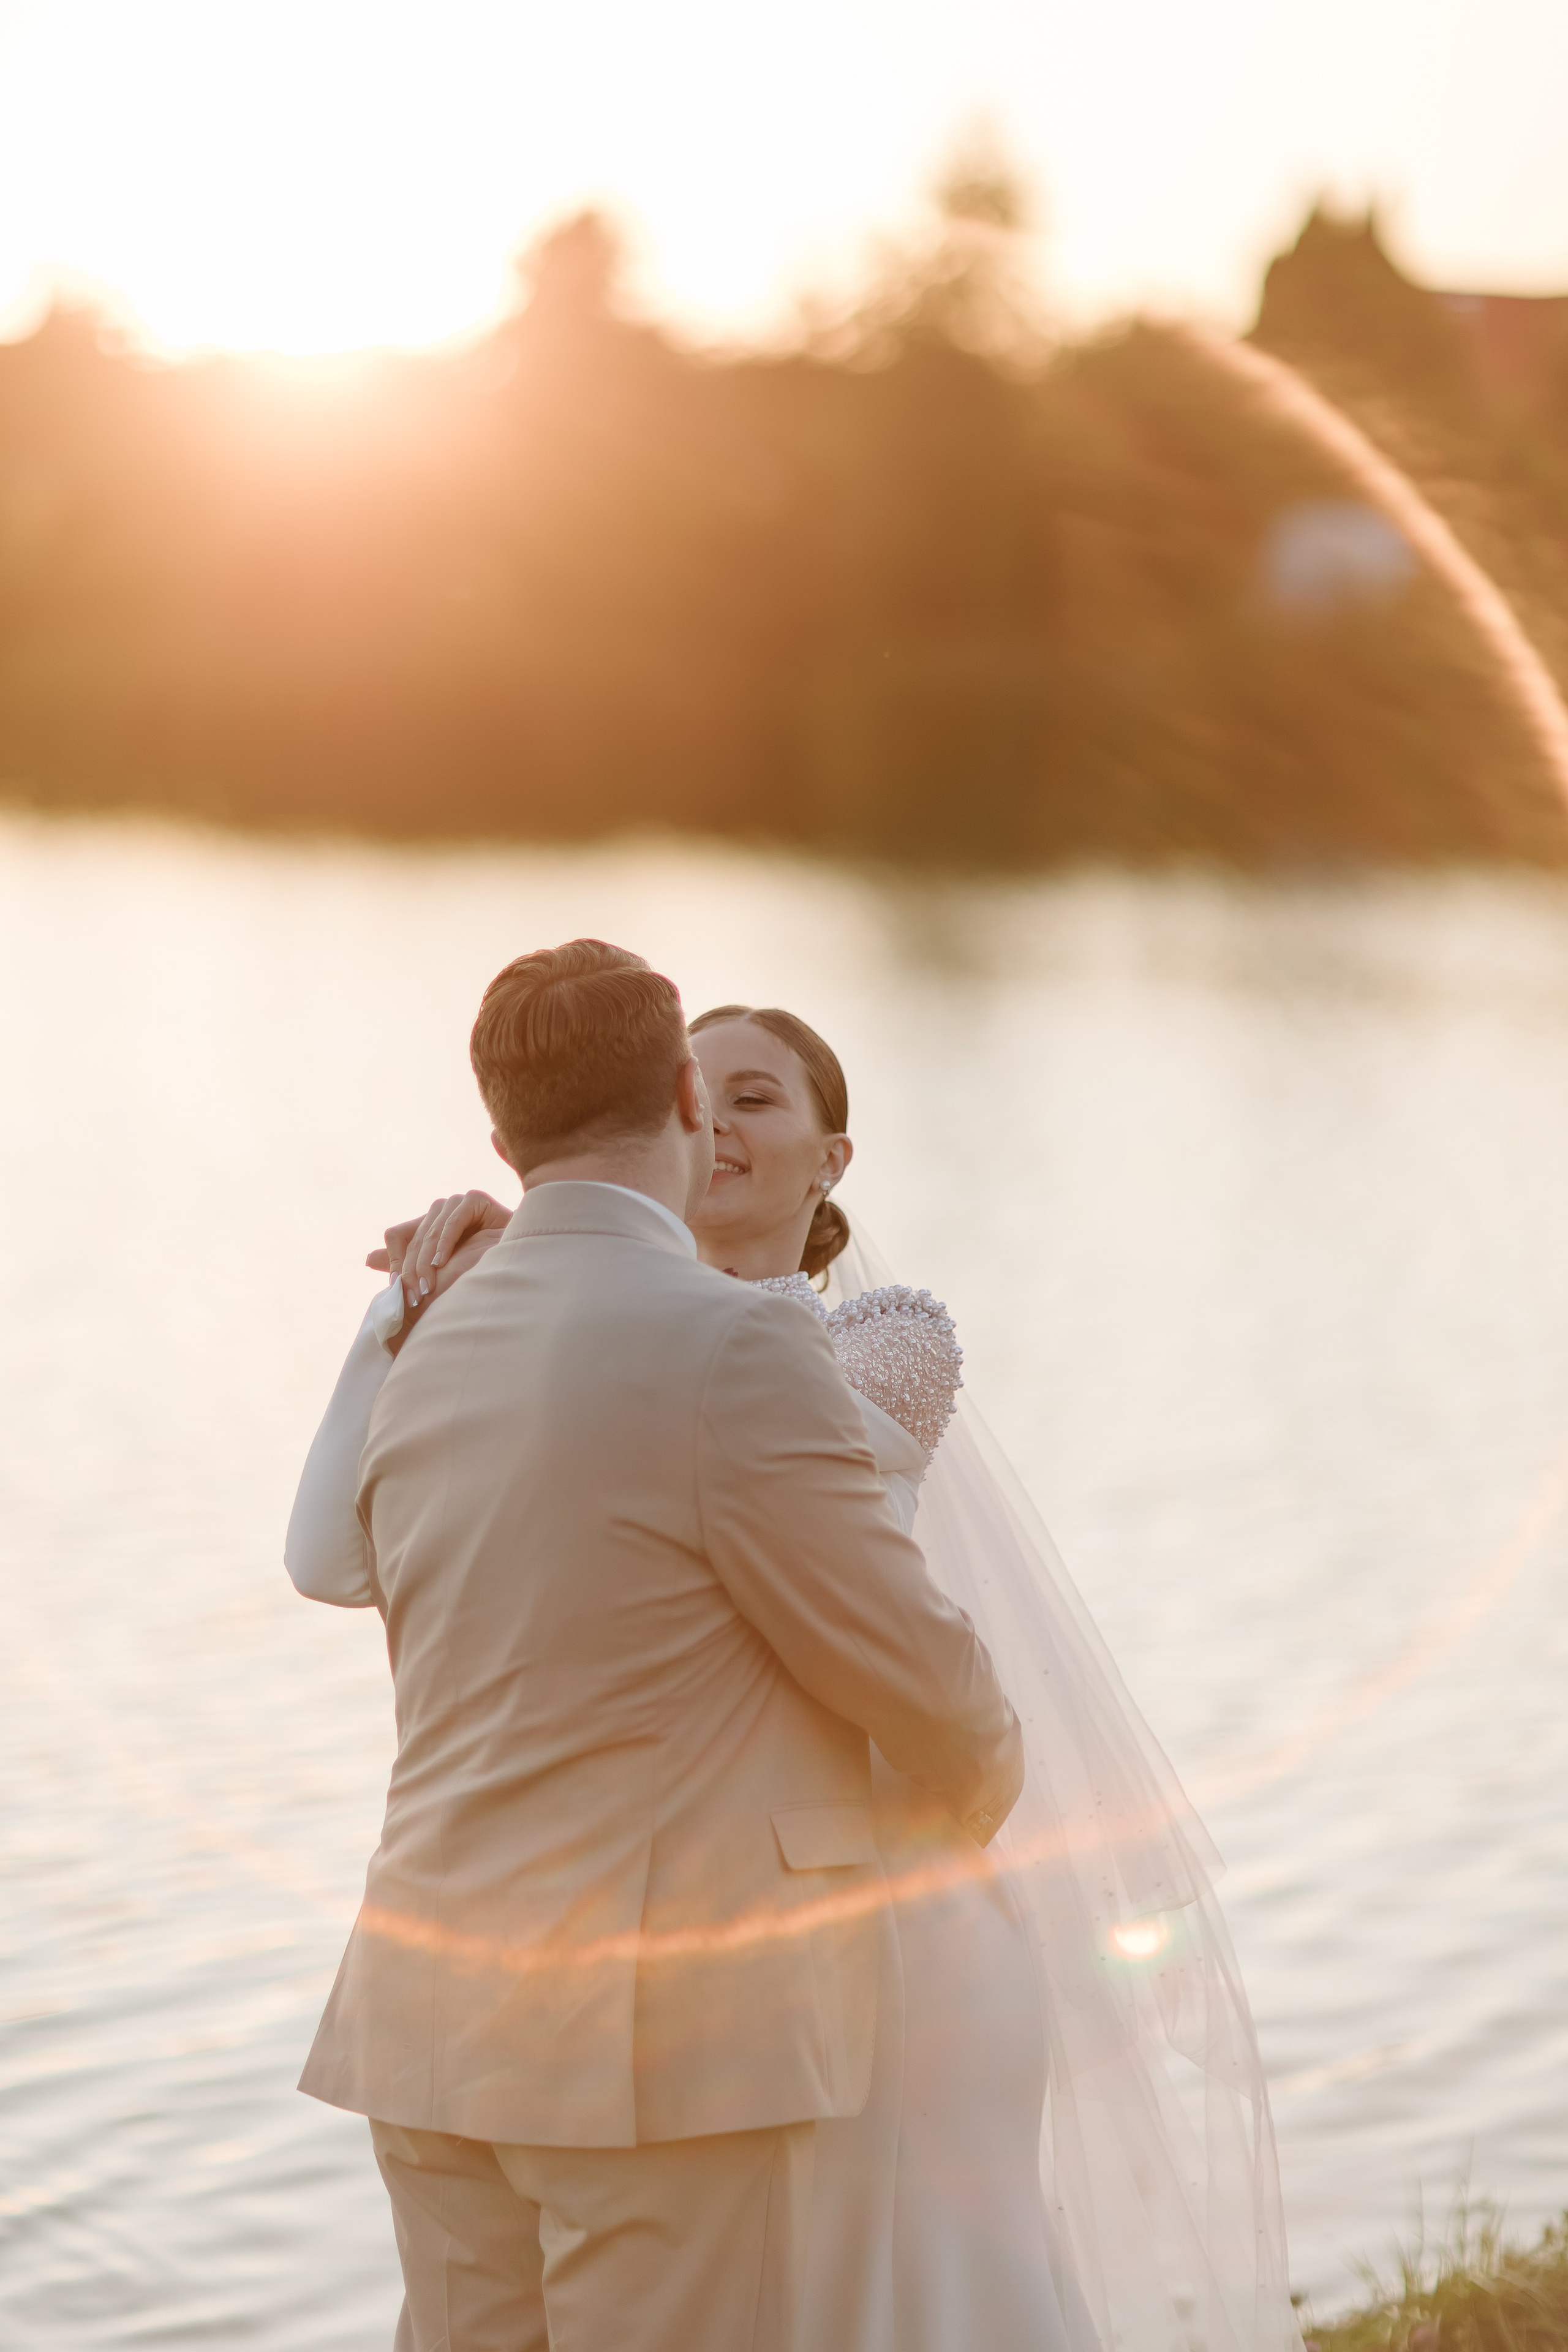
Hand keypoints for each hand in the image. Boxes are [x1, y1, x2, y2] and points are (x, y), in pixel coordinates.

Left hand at [367, 1190, 512, 1311]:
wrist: (520, 1260)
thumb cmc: (480, 1266)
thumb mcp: (436, 1272)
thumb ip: (404, 1263)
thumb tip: (368, 1258)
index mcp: (427, 1226)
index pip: (395, 1236)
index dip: (395, 1260)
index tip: (398, 1287)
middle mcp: (438, 1212)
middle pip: (412, 1239)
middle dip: (412, 1271)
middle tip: (414, 1297)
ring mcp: (456, 1204)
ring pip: (429, 1231)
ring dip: (426, 1262)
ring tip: (428, 1287)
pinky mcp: (474, 1200)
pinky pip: (453, 1221)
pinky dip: (445, 1243)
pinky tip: (442, 1263)